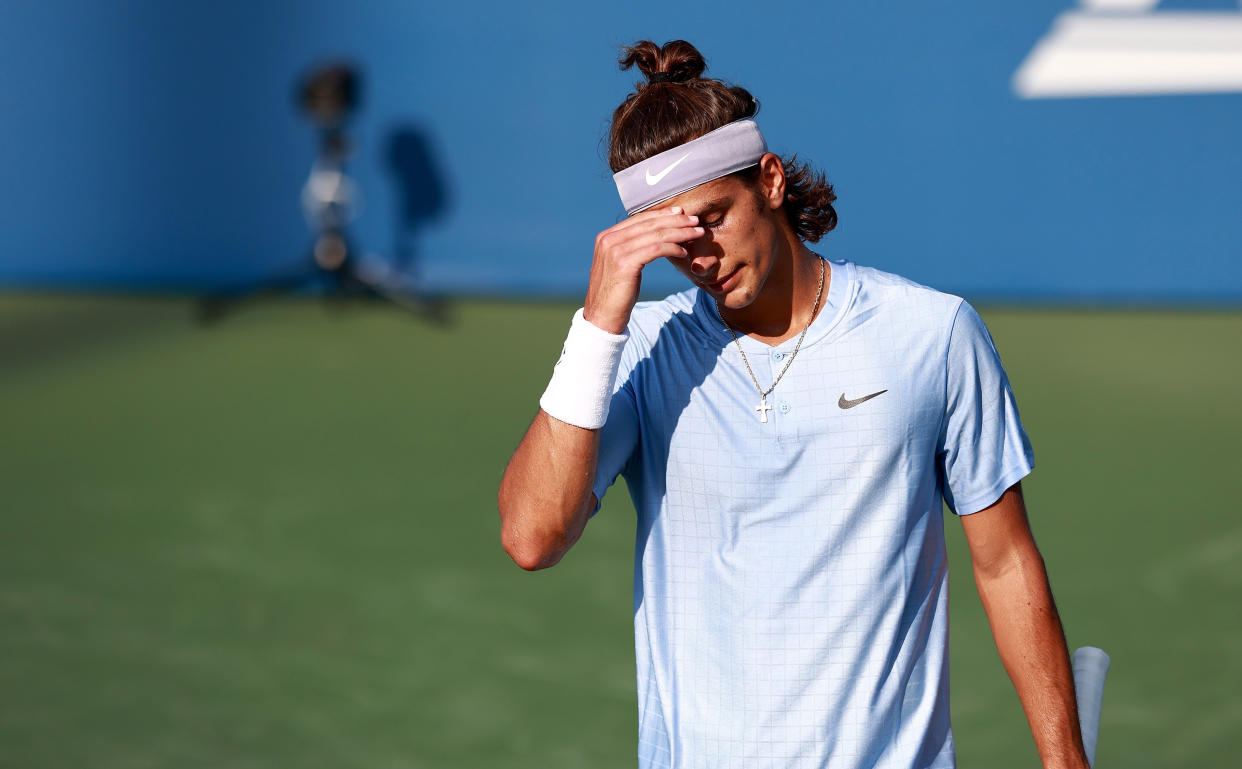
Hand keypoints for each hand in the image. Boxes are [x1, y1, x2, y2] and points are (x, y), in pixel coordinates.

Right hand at [583, 206, 702, 333]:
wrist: (602, 317)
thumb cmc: (616, 294)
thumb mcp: (620, 265)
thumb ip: (630, 248)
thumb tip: (653, 236)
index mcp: (606, 237)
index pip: (639, 219)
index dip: (662, 214)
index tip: (681, 213)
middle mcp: (608, 240)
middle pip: (649, 224)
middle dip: (675, 221)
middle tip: (695, 220)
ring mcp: (615, 251)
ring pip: (655, 235)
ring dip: (680, 233)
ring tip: (697, 233)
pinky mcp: (624, 264)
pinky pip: (655, 250)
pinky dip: (672, 248)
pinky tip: (684, 252)